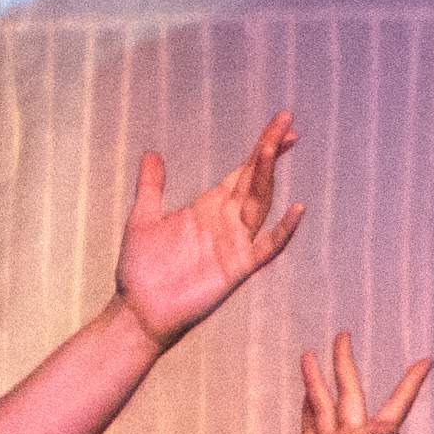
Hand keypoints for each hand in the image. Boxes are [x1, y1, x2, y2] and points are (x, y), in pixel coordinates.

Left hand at [116, 113, 302, 347]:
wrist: (138, 310)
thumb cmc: (140, 269)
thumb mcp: (142, 218)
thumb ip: (151, 186)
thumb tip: (152, 153)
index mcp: (208, 207)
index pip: (242, 172)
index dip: (261, 149)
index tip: (281, 125)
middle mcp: (226, 222)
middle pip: (255, 180)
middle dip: (269, 151)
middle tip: (287, 123)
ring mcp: (234, 244)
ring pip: (259, 204)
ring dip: (268, 176)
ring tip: (276, 147)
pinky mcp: (237, 269)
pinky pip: (266, 248)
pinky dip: (283, 231)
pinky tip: (296, 209)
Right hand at [238, 332, 429, 433]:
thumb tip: (391, 428)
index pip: (391, 413)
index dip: (409, 386)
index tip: (426, 361)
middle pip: (352, 401)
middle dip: (346, 367)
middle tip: (343, 334)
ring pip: (328, 409)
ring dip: (321, 382)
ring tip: (312, 353)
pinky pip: (314, 422)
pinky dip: (311, 403)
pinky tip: (308, 387)